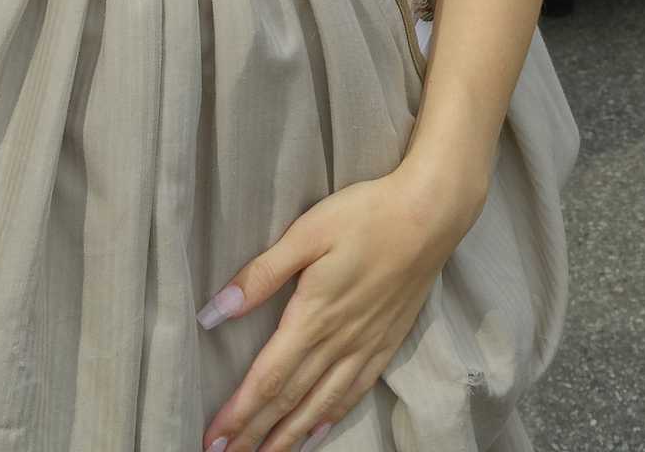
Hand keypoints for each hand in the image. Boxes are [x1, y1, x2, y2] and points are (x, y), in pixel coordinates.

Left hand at [200, 163, 471, 451]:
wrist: (430, 216)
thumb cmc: (364, 216)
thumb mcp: (307, 232)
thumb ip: (262, 274)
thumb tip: (215, 310)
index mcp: (313, 316)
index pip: (268, 378)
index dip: (239, 412)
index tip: (214, 439)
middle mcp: (338, 342)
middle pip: (289, 400)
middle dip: (256, 434)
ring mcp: (364, 346)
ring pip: (320, 405)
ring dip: (289, 436)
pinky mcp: (386, 343)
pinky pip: (354, 393)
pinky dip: (331, 418)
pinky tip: (317, 432)